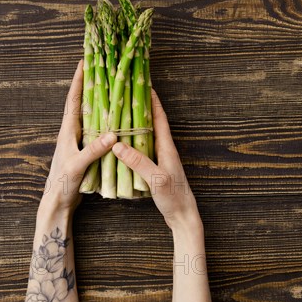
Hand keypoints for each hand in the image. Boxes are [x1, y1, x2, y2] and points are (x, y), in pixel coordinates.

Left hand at [43, 60, 116, 211]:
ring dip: (100, 103)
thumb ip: (93, 150)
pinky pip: (98, 131)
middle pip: (82, 103)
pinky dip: (107, 122)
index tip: (85, 62)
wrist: (57, 202)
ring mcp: (79, 142)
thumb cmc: (63, 184)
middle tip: (102, 69)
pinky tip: (118, 121)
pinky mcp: (86, 151)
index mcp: (68, 132)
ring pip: (91, 117)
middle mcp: (73, 133)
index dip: (79, 81)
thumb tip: (113, 134)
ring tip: (112, 89)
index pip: (74, 101)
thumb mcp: (77, 166)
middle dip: (91, 86)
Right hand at [112, 89, 201, 231]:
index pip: (160, 119)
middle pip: (153, 124)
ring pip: (147, 137)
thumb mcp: (156, 179)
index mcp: (167, 148)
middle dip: (142, 108)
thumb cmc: (174, 198)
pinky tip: (122, 144)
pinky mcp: (156, 170)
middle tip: (128, 94)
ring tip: (121, 114)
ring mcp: (161, 160)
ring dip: (136, 125)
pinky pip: (143, 150)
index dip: (153, 101)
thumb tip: (118, 144)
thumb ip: (139, 162)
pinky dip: (133, 143)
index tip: (144, 84)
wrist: (183, 217)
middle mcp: (165, 151)